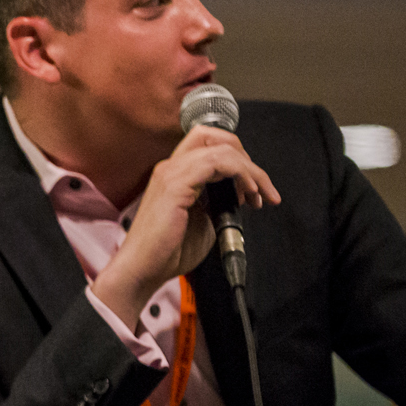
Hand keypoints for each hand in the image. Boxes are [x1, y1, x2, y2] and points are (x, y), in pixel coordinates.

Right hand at [91, 125, 280, 322]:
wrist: (144, 269)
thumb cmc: (167, 251)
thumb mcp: (202, 219)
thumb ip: (217, 201)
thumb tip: (240, 194)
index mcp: (175, 174)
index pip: (209, 145)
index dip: (237, 159)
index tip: (253, 188)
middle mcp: (171, 167)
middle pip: (214, 137)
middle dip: (246, 157)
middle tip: (261, 187)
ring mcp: (171, 172)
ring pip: (221, 149)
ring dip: (250, 170)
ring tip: (261, 194)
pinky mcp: (175, 184)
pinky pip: (217, 163)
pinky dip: (241, 174)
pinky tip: (248, 193)